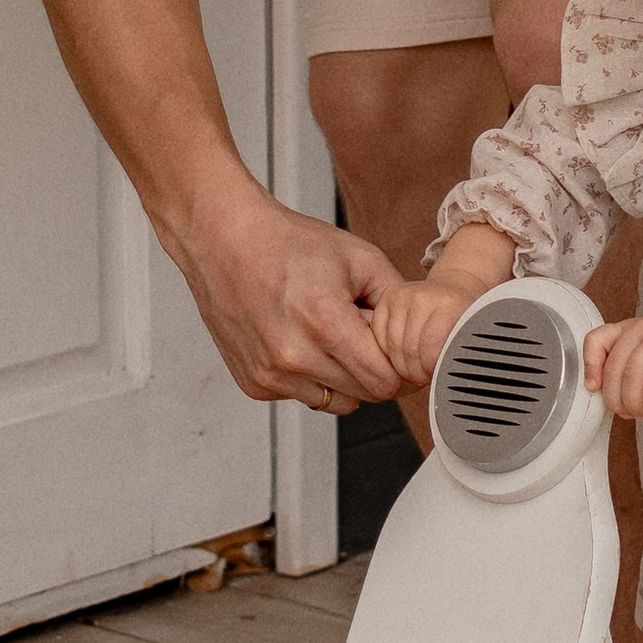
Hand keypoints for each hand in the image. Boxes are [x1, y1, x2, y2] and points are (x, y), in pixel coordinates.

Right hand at [175, 186, 402, 412]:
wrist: (224, 239)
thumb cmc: (288, 243)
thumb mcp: (359, 258)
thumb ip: (396, 301)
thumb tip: (418, 334)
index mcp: (325, 324)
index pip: (384, 383)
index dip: (398, 368)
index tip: (396, 351)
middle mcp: (294, 357)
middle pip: (363, 397)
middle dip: (373, 370)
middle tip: (362, 336)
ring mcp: (270, 374)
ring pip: (334, 403)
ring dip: (342, 378)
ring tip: (329, 337)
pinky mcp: (254, 382)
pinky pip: (302, 395)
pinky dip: (310, 376)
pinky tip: (299, 340)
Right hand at [369, 273, 482, 388]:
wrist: (454, 290)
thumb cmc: (463, 319)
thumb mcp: (468, 338)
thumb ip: (456, 358)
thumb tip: (444, 383)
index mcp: (448, 304)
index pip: (430, 351)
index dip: (431, 371)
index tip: (438, 375)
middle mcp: (422, 296)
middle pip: (408, 351)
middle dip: (415, 372)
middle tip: (425, 375)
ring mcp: (401, 296)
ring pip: (391, 348)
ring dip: (401, 366)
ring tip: (415, 367)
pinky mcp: (386, 298)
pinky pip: (379, 338)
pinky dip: (388, 351)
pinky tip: (402, 352)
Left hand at [585, 306, 642, 420]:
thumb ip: (629, 370)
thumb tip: (613, 402)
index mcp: (626, 330)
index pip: (595, 340)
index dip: (590, 367)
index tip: (594, 389)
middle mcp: (640, 327)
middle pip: (615, 367)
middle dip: (617, 398)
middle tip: (628, 413)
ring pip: (634, 372)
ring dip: (634, 400)